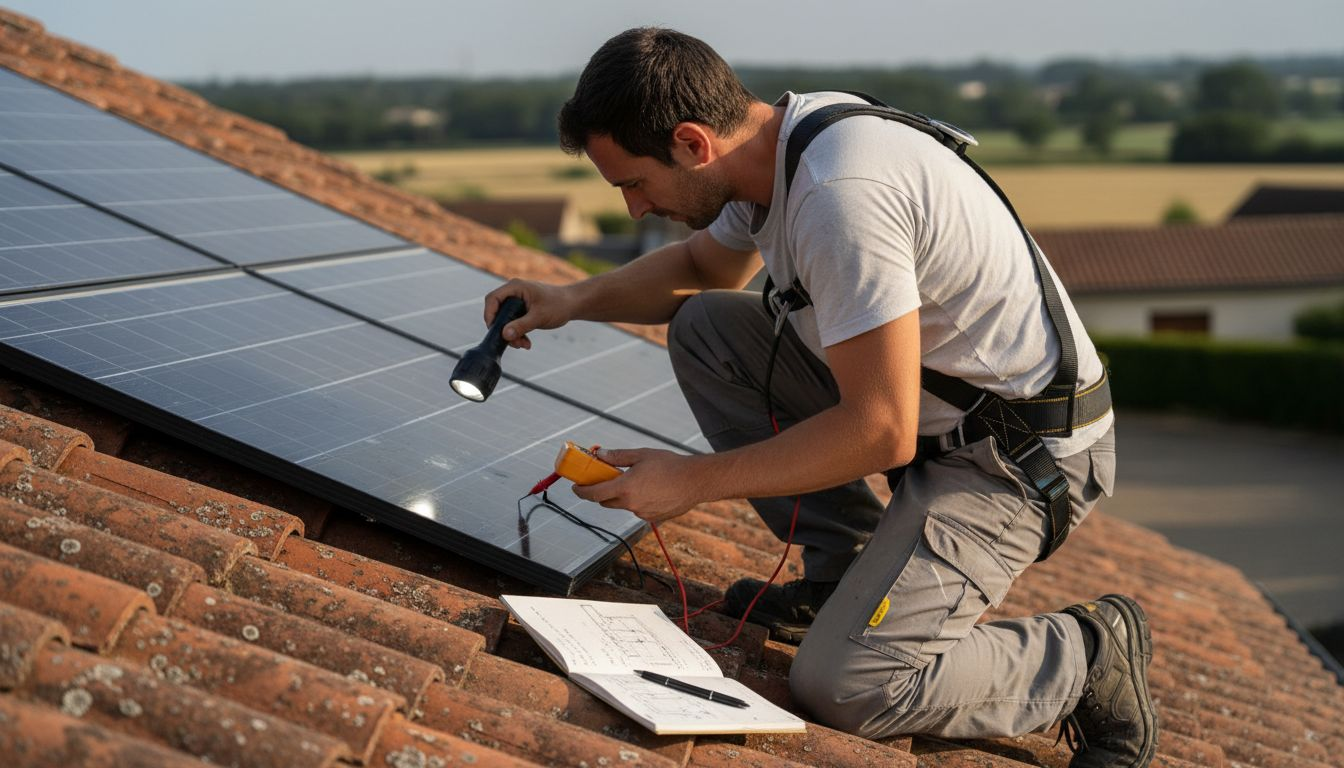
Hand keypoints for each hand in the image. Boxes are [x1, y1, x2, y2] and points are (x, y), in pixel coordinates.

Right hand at [484, 279, 577, 349]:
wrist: (573, 304)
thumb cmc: (558, 305)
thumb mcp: (539, 316)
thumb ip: (521, 325)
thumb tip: (505, 335)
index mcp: (515, 287)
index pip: (492, 299)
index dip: (489, 314)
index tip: (494, 330)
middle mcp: (514, 293)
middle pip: (497, 312)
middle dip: (504, 330)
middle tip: (513, 342)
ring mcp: (517, 301)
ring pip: (505, 320)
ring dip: (512, 334)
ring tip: (524, 344)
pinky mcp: (522, 310)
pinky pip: (513, 323)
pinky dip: (518, 333)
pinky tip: (527, 343)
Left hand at [571, 448, 701, 524]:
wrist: (696, 481)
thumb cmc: (670, 465)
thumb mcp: (641, 455)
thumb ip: (618, 457)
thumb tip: (600, 454)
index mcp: (625, 487)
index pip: (594, 494)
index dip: (581, 492)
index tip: (576, 487)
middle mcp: (631, 504)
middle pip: (606, 502)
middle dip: (602, 492)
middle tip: (605, 479)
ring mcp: (642, 513)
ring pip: (623, 505)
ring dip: (622, 495)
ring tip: (637, 481)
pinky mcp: (653, 518)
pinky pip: (638, 509)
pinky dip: (638, 501)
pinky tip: (652, 489)